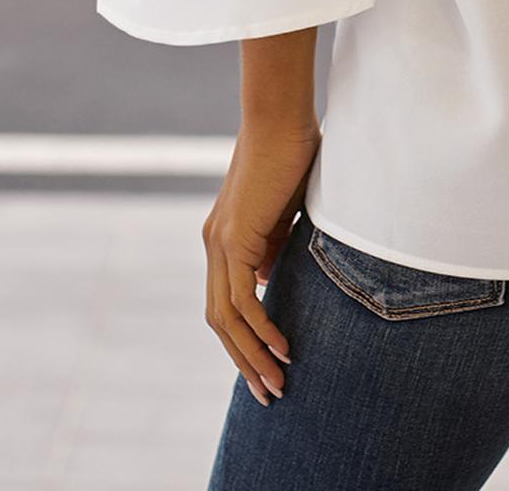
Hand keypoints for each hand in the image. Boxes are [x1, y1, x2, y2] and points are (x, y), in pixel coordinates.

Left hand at [202, 118, 320, 405]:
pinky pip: (242, 299)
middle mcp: (215, 245)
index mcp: (227, 238)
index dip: (246, 339)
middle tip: (269, 394)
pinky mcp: (233, 238)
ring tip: (277, 385)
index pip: (228, 303)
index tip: (271, 365)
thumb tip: (274, 274)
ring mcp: (219, 243)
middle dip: (245, 361)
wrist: (281, 115)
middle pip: (221, 321)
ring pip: (226, 319)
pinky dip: (260, 328)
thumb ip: (278, 240)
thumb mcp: (289, 208)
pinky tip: (282, 348)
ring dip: (250, 357)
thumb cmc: (293, 149)